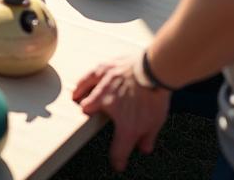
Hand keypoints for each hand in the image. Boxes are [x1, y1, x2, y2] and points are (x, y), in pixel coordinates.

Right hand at [73, 57, 170, 172]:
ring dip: (80, 97)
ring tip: (76, 98)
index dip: (117, 160)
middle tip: (89, 116)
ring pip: (85, 93)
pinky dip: (84, 82)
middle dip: (89, 115)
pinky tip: (80, 83)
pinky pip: (89, 77)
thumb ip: (148, 138)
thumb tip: (144, 148)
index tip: (117, 164)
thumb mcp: (157, 122)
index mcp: (125, 125)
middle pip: (89, 111)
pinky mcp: (104, 69)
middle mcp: (109, 105)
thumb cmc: (156, 96)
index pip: (118, 151)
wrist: (154, 70)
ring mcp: (103, 86)